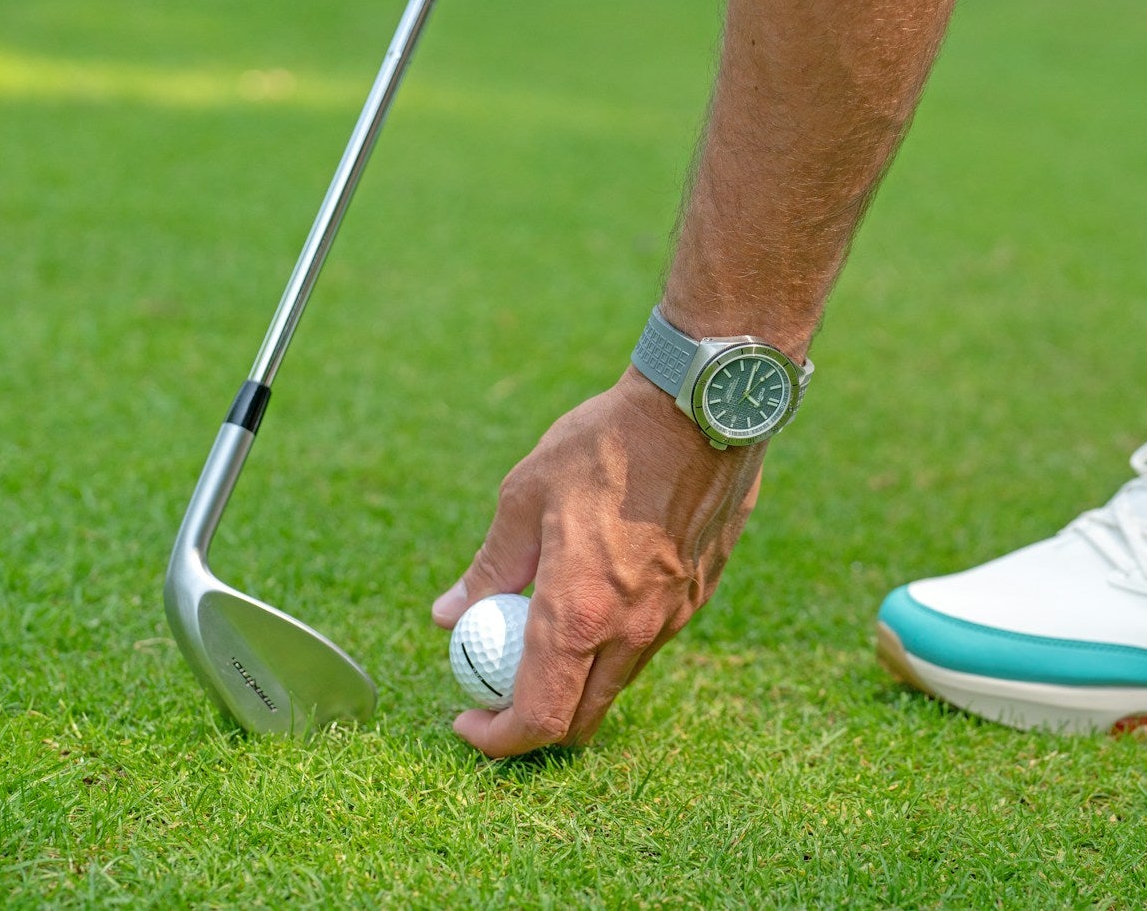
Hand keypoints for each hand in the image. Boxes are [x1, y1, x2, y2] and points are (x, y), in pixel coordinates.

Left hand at [432, 369, 763, 755]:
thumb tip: (447, 615)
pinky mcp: (698, 593)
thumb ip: (489, 567)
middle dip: (535, 723)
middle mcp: (632, 630)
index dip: (497, 737)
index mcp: (578, 614)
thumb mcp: (524, 497)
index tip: (467, 720)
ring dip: (576, 680)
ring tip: (542, 633)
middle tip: (499, 692)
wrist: (700, 409)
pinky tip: (597, 594)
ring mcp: (673, 616)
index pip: (538, 718)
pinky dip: (613, 644)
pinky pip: (649, 642)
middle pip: (581, 719)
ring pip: (617, 681)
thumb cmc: (605, 445)